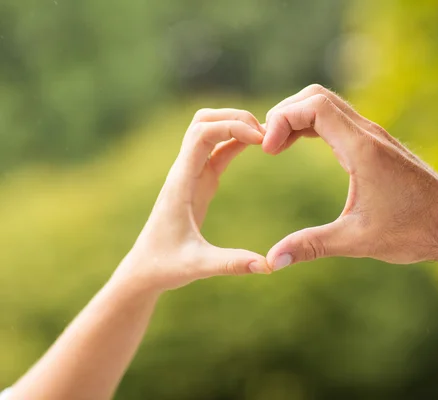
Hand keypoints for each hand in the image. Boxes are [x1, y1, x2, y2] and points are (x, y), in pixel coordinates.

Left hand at [115, 109, 270, 293]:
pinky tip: (258, 146)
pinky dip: (237, 141)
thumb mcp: (199, 266)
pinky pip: (218, 150)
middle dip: (234, 118)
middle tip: (266, 132)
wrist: (145, 270)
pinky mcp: (200, 182)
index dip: (231, 127)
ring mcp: (191, 174)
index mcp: (180, 183)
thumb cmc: (165, 266)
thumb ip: (232, 264)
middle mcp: (184, 171)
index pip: (201, 135)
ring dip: (235, 125)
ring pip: (209, 130)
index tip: (260, 139)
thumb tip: (269, 266)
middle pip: (204, 121)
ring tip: (266, 137)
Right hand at [263, 84, 437, 269]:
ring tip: (277, 146)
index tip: (268, 150)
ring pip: (327, 105)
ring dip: (298, 117)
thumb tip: (271, 261)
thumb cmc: (413, 231)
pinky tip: (299, 146)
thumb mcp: (357, 240)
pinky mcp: (377, 144)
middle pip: (317, 96)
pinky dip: (312, 125)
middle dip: (285, 113)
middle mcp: (368, 134)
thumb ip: (311, 246)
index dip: (282, 119)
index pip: (314, 105)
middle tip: (268, 146)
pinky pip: (337, 120)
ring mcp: (374, 136)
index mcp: (362, 150)